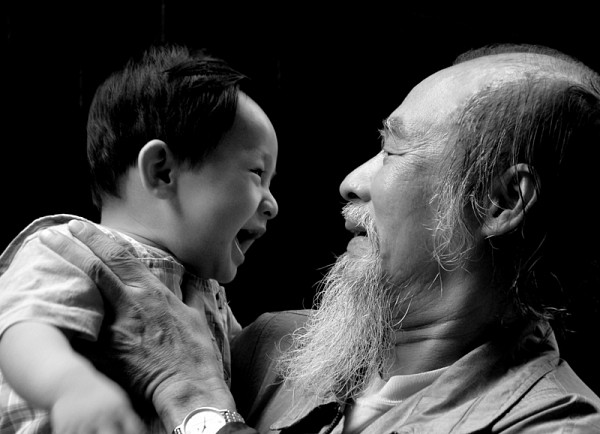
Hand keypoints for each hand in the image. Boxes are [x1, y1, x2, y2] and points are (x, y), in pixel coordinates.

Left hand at [39, 221, 235, 429]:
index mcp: (152, 291)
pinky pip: (90, 330)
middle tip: (50, 235)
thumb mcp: (196, 316)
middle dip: (70, 248)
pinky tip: (61, 315)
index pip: (119, 256)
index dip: (96, 239)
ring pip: (87, 295)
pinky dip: (76, 321)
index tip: (78, 226)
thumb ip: (191, 294)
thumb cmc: (194, 352)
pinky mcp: (109, 349)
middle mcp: (132, 302)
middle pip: (96, 268)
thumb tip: (194, 280)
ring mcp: (117, 326)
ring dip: (68, 278)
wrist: (187, 385)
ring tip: (52, 267)